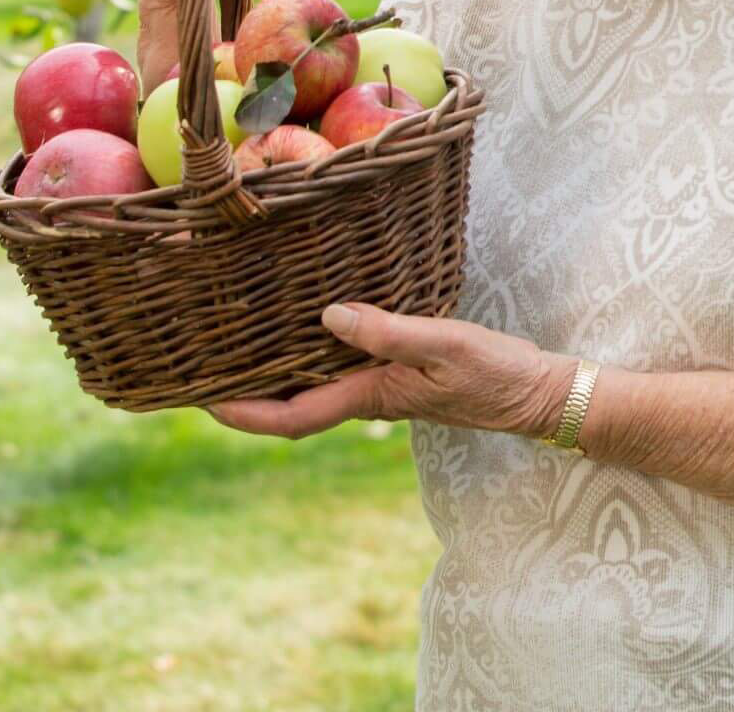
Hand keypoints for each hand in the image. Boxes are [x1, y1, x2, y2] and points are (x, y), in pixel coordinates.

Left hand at [202, 303, 574, 439]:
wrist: (538, 394)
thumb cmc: (495, 373)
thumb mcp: (446, 345)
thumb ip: (390, 332)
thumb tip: (330, 317)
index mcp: (368, 395)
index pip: (288, 417)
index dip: (240, 412)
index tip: (197, 399)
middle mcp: (364, 396)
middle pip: (286, 407)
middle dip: (239, 395)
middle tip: (195, 366)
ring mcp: (378, 388)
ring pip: (307, 389)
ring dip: (268, 377)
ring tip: (231, 346)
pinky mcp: (393, 375)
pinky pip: (334, 372)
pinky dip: (306, 359)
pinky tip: (301, 331)